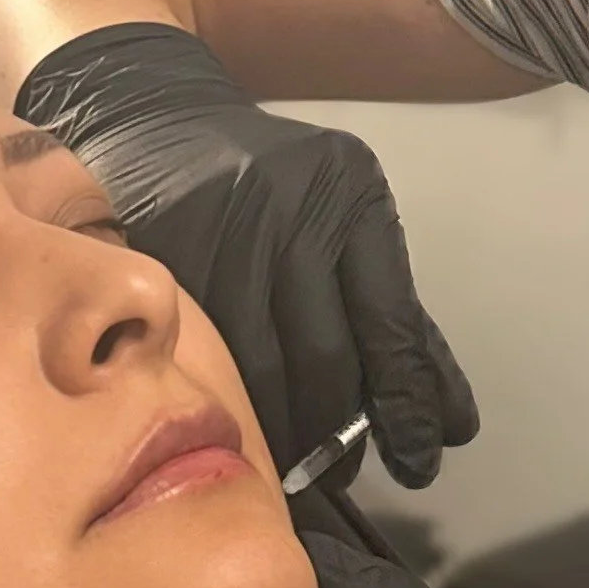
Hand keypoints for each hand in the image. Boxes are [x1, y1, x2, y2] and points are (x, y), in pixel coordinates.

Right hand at [15, 24, 478, 485]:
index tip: (423, 456)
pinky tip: (239, 425)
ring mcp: (220, 231)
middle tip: (345, 473)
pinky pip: (205, 356)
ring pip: (261, 365)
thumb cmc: (263, 180)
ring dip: (283, 429)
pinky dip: (230, 400)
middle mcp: (289, 208)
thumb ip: (390, 310)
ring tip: (296, 466)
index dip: (408, 403)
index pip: (392, 321)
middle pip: (325, 353)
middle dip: (339, 429)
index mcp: (350, 196)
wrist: (146, 114)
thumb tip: (442, 413)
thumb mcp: (340, 216)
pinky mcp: (161, 256)